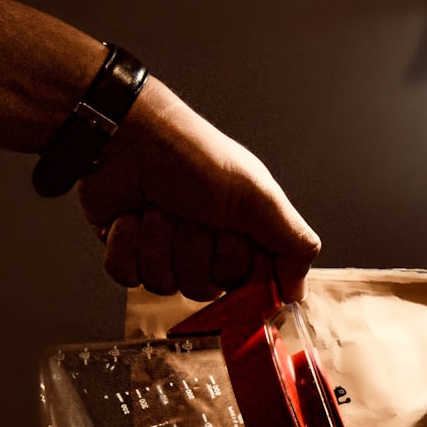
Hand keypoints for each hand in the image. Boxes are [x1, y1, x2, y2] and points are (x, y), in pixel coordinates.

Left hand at [77, 77, 319, 301]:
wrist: (130, 134)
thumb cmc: (195, 155)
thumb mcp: (260, 197)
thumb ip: (294, 245)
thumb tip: (299, 293)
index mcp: (243, 240)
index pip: (247, 288)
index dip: (235, 265)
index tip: (229, 235)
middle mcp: (207, 250)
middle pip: (203, 288)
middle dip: (193, 248)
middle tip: (192, 213)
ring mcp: (166, 254)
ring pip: (163, 285)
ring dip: (158, 241)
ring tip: (158, 205)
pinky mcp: (128, 254)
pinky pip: (128, 276)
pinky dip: (127, 243)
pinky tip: (131, 215)